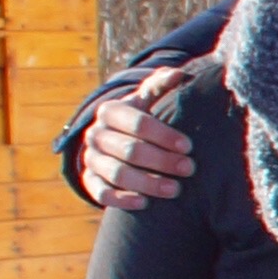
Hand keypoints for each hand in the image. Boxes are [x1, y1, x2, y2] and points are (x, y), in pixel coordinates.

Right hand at [76, 59, 200, 210]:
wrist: (114, 137)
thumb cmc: (140, 117)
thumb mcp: (148, 99)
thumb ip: (161, 86)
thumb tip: (178, 75)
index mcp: (110, 110)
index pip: (137, 123)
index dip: (164, 135)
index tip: (188, 146)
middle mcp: (95, 134)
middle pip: (130, 150)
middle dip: (162, 161)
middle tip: (189, 169)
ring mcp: (90, 158)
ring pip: (117, 174)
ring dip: (148, 183)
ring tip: (174, 189)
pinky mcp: (88, 179)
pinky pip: (100, 192)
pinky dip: (122, 199)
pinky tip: (144, 204)